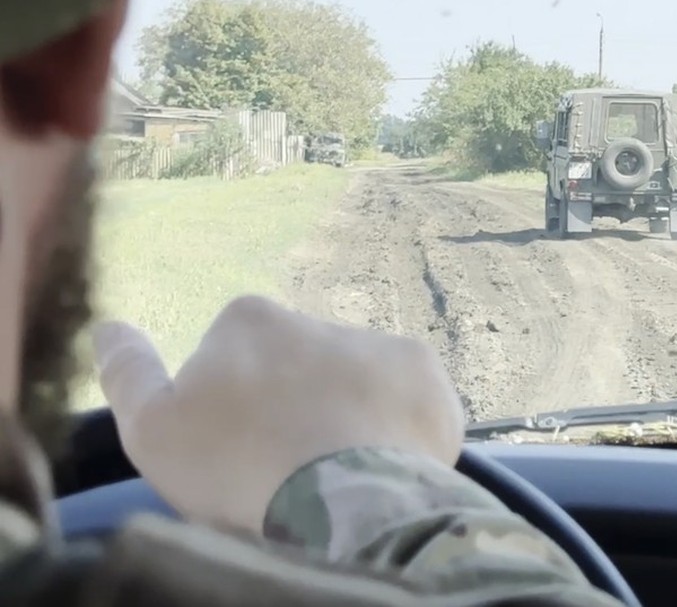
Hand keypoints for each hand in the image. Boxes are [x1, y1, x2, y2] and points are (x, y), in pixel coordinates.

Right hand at [92, 295, 465, 533]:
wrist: (340, 496)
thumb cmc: (234, 463)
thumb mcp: (152, 428)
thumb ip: (127, 372)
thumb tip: (109, 326)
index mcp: (250, 319)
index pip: (232, 356)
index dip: (230, 407)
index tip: (233, 448)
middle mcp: (320, 317)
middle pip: (298, 367)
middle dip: (292, 405)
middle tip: (284, 463)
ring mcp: (383, 345)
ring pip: (355, 383)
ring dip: (346, 417)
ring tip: (334, 470)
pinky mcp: (431, 381)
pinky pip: (409, 404)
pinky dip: (397, 431)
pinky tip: (379, 464)